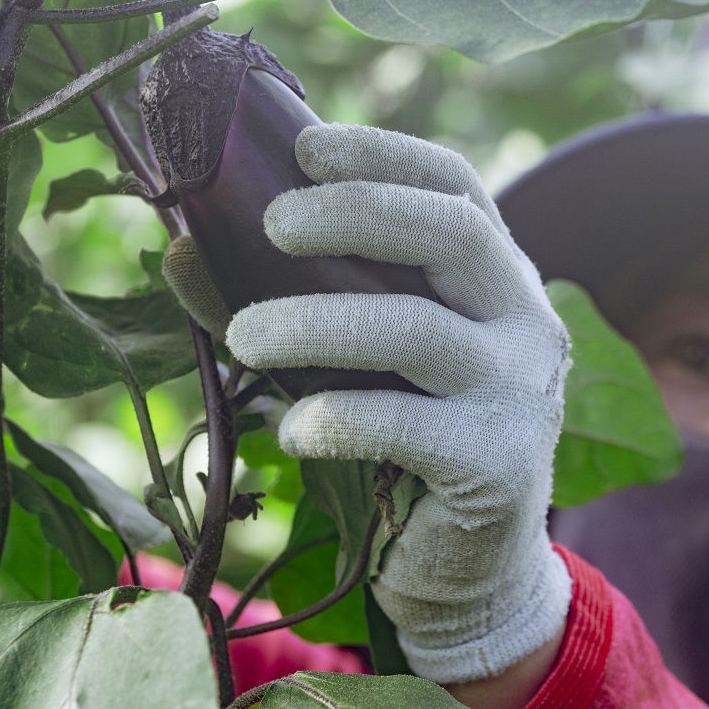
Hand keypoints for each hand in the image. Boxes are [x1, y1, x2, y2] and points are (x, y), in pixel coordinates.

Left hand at [223, 123, 572, 685]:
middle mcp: (525, 323)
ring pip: (418, 330)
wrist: (475, 563)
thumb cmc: (406, 442)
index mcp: (497, 280)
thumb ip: (293, 300)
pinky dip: (338, 419)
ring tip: (242, 336)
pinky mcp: (501, 464)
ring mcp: (520, 393)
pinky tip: (292, 433)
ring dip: (316, 323)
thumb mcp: (361, 358)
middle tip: (273, 224)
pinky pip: (407, 426)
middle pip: (452, 235)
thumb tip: (184, 251)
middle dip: (356, 214)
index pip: (454, 188)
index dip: (383, 154)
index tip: (305, 145)